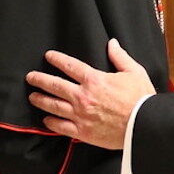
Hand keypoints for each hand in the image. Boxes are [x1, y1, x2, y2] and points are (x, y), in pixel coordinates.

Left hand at [26, 39, 155, 149]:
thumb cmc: (141, 98)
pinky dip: (51, 123)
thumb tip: (112, 43)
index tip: (48, 56)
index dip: (57, 59)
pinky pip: (60, 127)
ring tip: (32, 96)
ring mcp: (80, 115)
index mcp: (94, 80)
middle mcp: (83, 96)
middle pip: (55, 85)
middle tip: (30, 77)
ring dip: (41, 100)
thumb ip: (120, 56)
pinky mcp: (82, 131)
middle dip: (40, 79)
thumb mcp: (134, 71)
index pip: (70, 65)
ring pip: (53, 106)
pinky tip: (46, 120)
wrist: (143, 125)